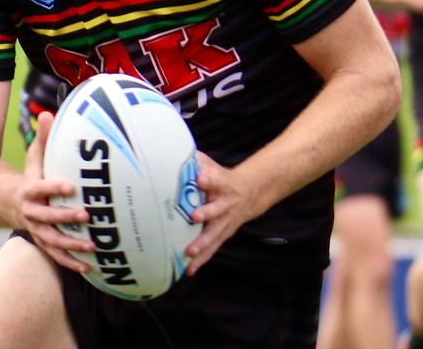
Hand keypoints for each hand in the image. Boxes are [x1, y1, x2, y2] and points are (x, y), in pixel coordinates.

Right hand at [19, 112, 94, 272]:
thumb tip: (48, 112)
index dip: (54, 187)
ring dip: (71, 244)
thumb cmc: (28, 176)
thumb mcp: (34, 157)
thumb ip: (43, 137)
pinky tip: (89, 268)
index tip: (70, 186)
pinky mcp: (43, 241)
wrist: (4, 203)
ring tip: (92, 246)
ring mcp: (36, 229)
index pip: (41, 188)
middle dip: (66, 217)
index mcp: (29, 190)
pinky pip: (56, 255)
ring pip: (52, 240)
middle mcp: (31, 212)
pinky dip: (70, 262)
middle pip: (48, 217)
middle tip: (87, 215)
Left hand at [184, 153, 255, 275]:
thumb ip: (197, 162)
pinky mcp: (222, 235)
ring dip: (203, 244)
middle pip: (216, 210)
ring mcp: (225, 222)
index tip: (200, 179)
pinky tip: (189, 270)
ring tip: (190, 252)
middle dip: (206, 214)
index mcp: (222, 184)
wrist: (249, 193)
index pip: (216, 179)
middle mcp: (225, 204)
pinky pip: (211, 249)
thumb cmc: (221, 178)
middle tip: (194, 217)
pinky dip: (201, 260)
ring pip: (214, 234)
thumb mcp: (212, 166)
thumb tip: (173, 152)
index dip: (209, 179)